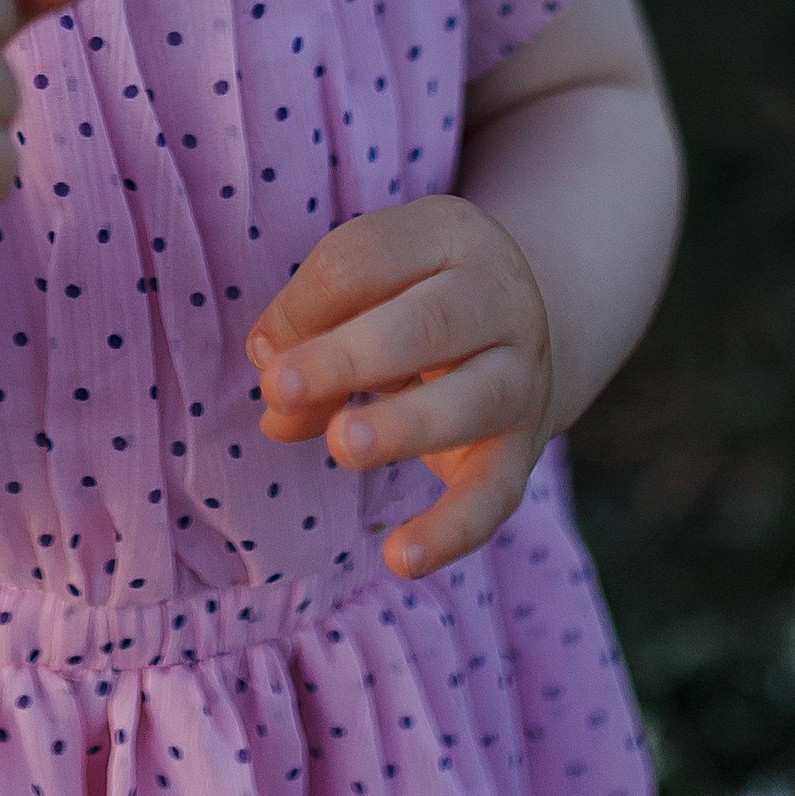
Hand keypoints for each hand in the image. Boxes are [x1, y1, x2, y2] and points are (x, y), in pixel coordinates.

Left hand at [246, 197, 554, 581]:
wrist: (528, 325)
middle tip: (281, 388)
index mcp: (449, 236)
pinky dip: (452, 531)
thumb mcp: (370, 287)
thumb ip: (313, 329)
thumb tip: (274, 400)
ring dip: (404, 425)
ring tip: (341, 446)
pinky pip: (495, 495)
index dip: (307, 305)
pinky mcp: (524, 449)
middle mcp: (499, 297)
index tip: (266, 353)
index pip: (369, 257)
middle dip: (350, 355)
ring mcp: (522, 374)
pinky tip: (400, 559)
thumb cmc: (413, 299)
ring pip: (473, 399)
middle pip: (428, 321)